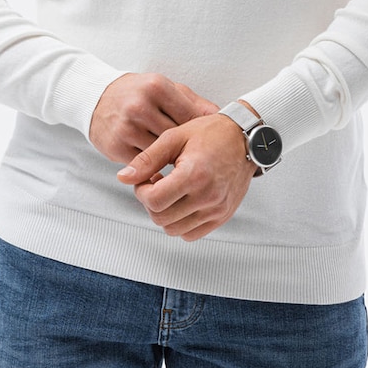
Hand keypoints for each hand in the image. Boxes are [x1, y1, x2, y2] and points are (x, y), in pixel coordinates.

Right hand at [89, 72, 218, 163]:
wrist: (96, 98)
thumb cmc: (136, 92)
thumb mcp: (164, 87)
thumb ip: (192, 101)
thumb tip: (220, 115)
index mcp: (156, 87)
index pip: (189, 114)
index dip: (200, 130)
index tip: (209, 140)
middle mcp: (140, 106)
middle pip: (176, 136)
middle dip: (188, 147)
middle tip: (200, 158)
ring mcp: (127, 128)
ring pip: (161, 154)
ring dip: (172, 161)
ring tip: (184, 165)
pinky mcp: (117, 147)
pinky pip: (144, 165)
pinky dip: (154, 169)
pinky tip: (162, 168)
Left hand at [117, 113, 255, 240]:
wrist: (245, 138)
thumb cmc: (211, 133)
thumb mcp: (174, 137)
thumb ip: (147, 159)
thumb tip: (123, 177)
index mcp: (194, 175)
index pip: (153, 201)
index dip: (141, 191)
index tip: (145, 179)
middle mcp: (207, 196)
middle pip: (161, 218)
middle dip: (150, 202)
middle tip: (156, 182)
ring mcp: (216, 210)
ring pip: (174, 230)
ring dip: (165, 214)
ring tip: (170, 191)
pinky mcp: (222, 216)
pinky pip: (191, 234)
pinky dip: (181, 223)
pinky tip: (183, 201)